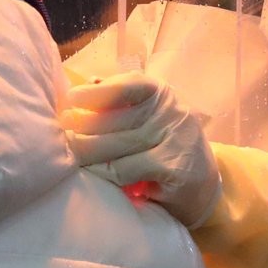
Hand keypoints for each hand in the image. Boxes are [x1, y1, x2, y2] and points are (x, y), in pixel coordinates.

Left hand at [60, 71, 221, 228]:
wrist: (204, 185)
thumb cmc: (166, 145)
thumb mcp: (150, 115)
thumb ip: (123, 99)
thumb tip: (89, 83)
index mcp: (161, 94)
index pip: (128, 85)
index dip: (96, 92)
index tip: (72, 98)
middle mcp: (170, 112)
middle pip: (115, 119)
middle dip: (82, 129)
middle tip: (63, 136)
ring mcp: (173, 139)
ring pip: (115, 147)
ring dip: (87, 154)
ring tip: (72, 156)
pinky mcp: (172, 167)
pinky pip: (125, 170)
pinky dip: (106, 174)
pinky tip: (96, 175)